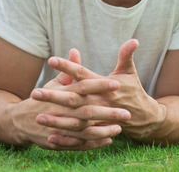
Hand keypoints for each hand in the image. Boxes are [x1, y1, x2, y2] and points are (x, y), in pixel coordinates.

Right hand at [20, 49, 125, 149]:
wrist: (20, 122)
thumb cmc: (41, 100)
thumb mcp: (52, 84)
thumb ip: (68, 71)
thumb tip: (76, 51)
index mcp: (61, 94)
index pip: (82, 87)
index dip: (99, 85)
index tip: (116, 84)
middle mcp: (61, 111)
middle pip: (87, 111)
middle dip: (108, 113)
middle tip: (127, 113)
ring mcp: (59, 128)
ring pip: (85, 130)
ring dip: (103, 130)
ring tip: (120, 128)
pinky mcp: (59, 141)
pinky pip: (80, 143)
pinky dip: (94, 142)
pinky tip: (108, 140)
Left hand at [37, 39, 164, 142]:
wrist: (143, 118)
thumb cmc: (133, 91)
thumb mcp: (128, 73)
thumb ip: (126, 56)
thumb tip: (133, 40)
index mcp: (103, 86)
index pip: (82, 74)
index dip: (67, 67)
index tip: (51, 60)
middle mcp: (98, 102)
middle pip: (73, 98)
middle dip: (53, 96)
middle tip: (34, 92)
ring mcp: (97, 119)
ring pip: (73, 119)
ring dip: (55, 119)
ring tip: (36, 116)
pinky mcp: (96, 131)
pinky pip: (78, 136)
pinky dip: (65, 138)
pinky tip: (49, 136)